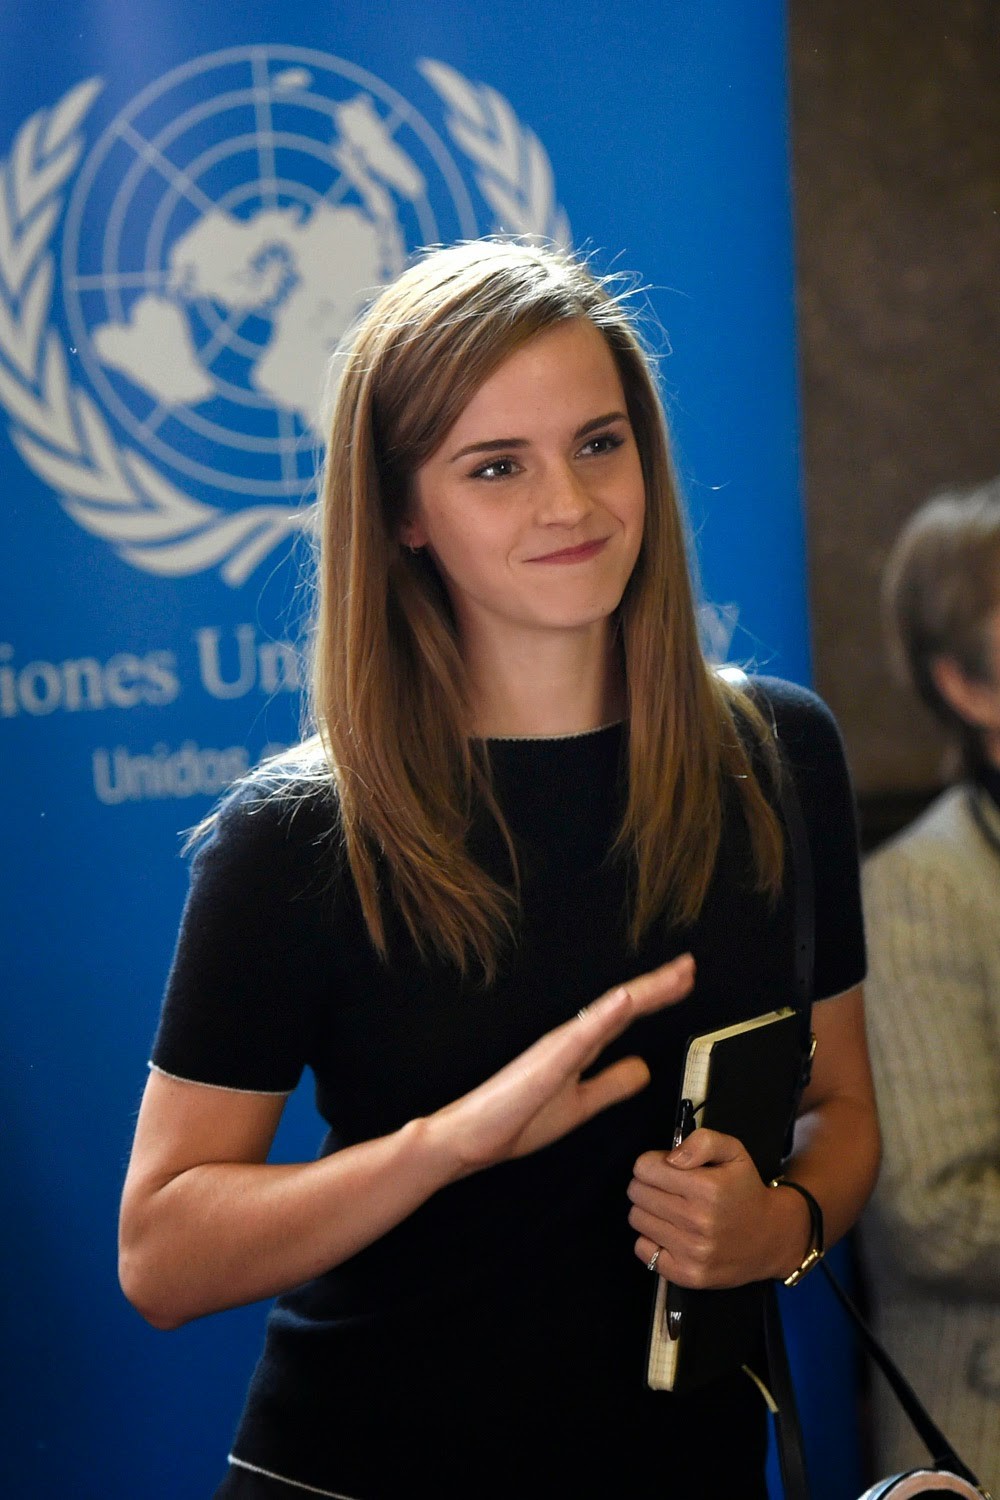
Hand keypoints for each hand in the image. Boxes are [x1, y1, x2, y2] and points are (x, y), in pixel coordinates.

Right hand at [432, 953, 695, 1179]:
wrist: (469, 1140)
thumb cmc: (515, 1121)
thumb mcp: (580, 1105)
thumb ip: (611, 1085)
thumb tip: (643, 1069)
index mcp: (579, 1048)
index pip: (625, 1015)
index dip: (657, 997)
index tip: (684, 980)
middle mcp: (570, 1039)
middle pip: (623, 1005)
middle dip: (659, 985)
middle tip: (690, 966)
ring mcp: (558, 1048)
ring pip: (607, 1012)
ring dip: (642, 992)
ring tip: (672, 976)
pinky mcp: (546, 1065)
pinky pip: (580, 1037)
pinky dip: (605, 1015)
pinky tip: (625, 1001)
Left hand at [627, 1127, 783, 1288]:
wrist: (771, 1239)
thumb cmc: (745, 1191)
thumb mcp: (733, 1152)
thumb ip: (702, 1142)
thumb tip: (671, 1159)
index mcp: (708, 1188)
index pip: (645, 1168)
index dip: (652, 1163)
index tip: (667, 1169)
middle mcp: (698, 1222)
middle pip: (637, 1192)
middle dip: (647, 1184)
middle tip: (668, 1189)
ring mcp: (692, 1252)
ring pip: (636, 1218)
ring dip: (648, 1210)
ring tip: (670, 1210)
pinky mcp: (687, 1275)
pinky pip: (642, 1249)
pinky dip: (651, 1239)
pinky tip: (671, 1233)